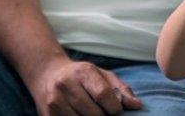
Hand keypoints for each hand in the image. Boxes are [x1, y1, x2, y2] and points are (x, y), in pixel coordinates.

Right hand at [26, 55, 142, 114]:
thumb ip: (121, 89)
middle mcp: (66, 85)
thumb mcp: (101, 75)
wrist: (47, 74)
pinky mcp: (47, 114)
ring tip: (91, 113)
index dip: (115, 108)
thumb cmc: (80, 76)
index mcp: (83, 72)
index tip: (116, 110)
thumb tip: (137, 106)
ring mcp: (54, 101)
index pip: (103, 95)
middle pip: (94, 113)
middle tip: (103, 113)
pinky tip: (80, 115)